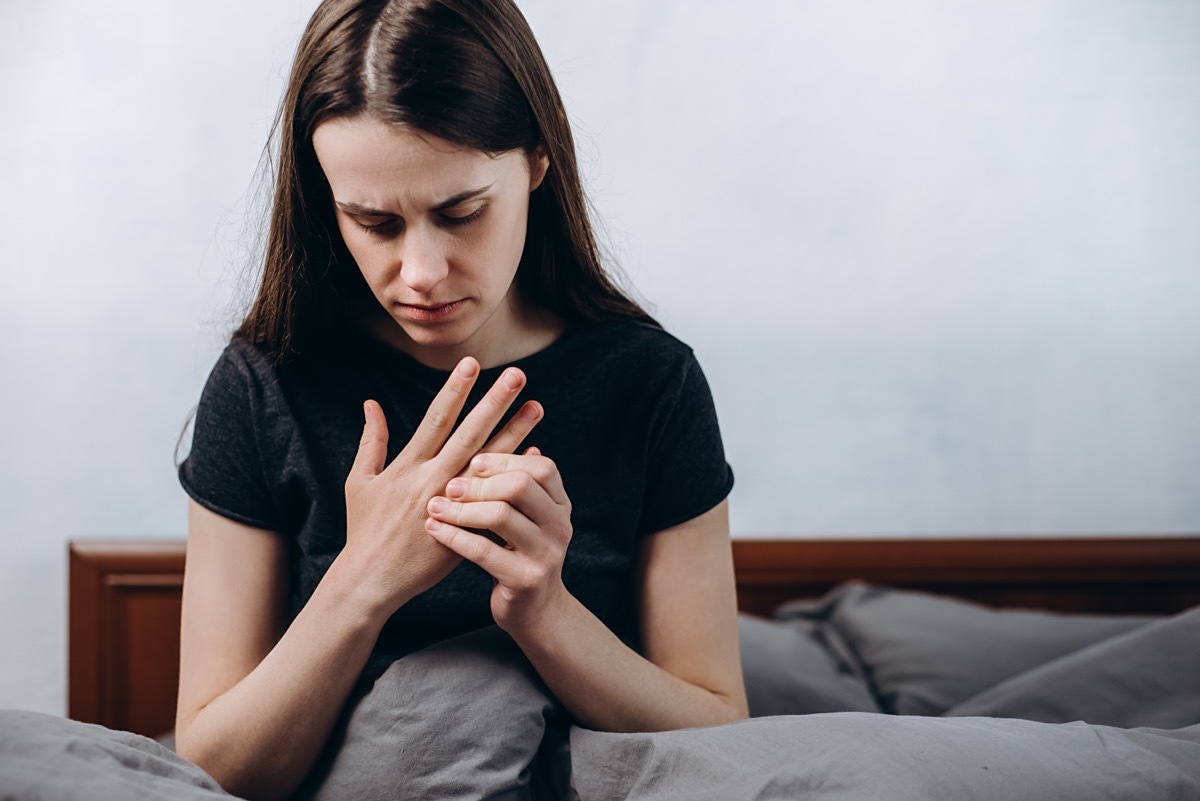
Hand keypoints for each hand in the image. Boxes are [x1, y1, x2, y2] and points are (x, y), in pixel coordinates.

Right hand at [341, 358, 542, 615]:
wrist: (372, 581)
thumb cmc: (365, 530)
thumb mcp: (360, 483)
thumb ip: (371, 442)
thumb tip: (370, 404)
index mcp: (407, 467)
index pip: (436, 420)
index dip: (455, 390)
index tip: (472, 363)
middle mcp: (432, 481)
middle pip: (470, 434)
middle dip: (494, 403)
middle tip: (518, 375)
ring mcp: (452, 505)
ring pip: (489, 462)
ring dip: (515, 433)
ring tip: (537, 407)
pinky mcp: (466, 529)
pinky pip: (498, 497)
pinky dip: (515, 475)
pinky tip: (537, 457)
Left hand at [423, 447, 573, 633]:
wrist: (534, 611)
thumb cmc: (520, 554)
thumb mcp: (527, 518)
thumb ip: (522, 485)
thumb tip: (522, 442)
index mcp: (560, 505)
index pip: (542, 468)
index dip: (506, 459)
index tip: (473, 460)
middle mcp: (559, 526)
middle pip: (521, 486)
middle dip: (479, 482)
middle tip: (449, 486)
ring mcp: (545, 554)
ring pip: (500, 516)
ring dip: (461, 509)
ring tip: (435, 507)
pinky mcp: (525, 580)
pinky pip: (484, 551)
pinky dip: (454, 537)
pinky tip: (433, 529)